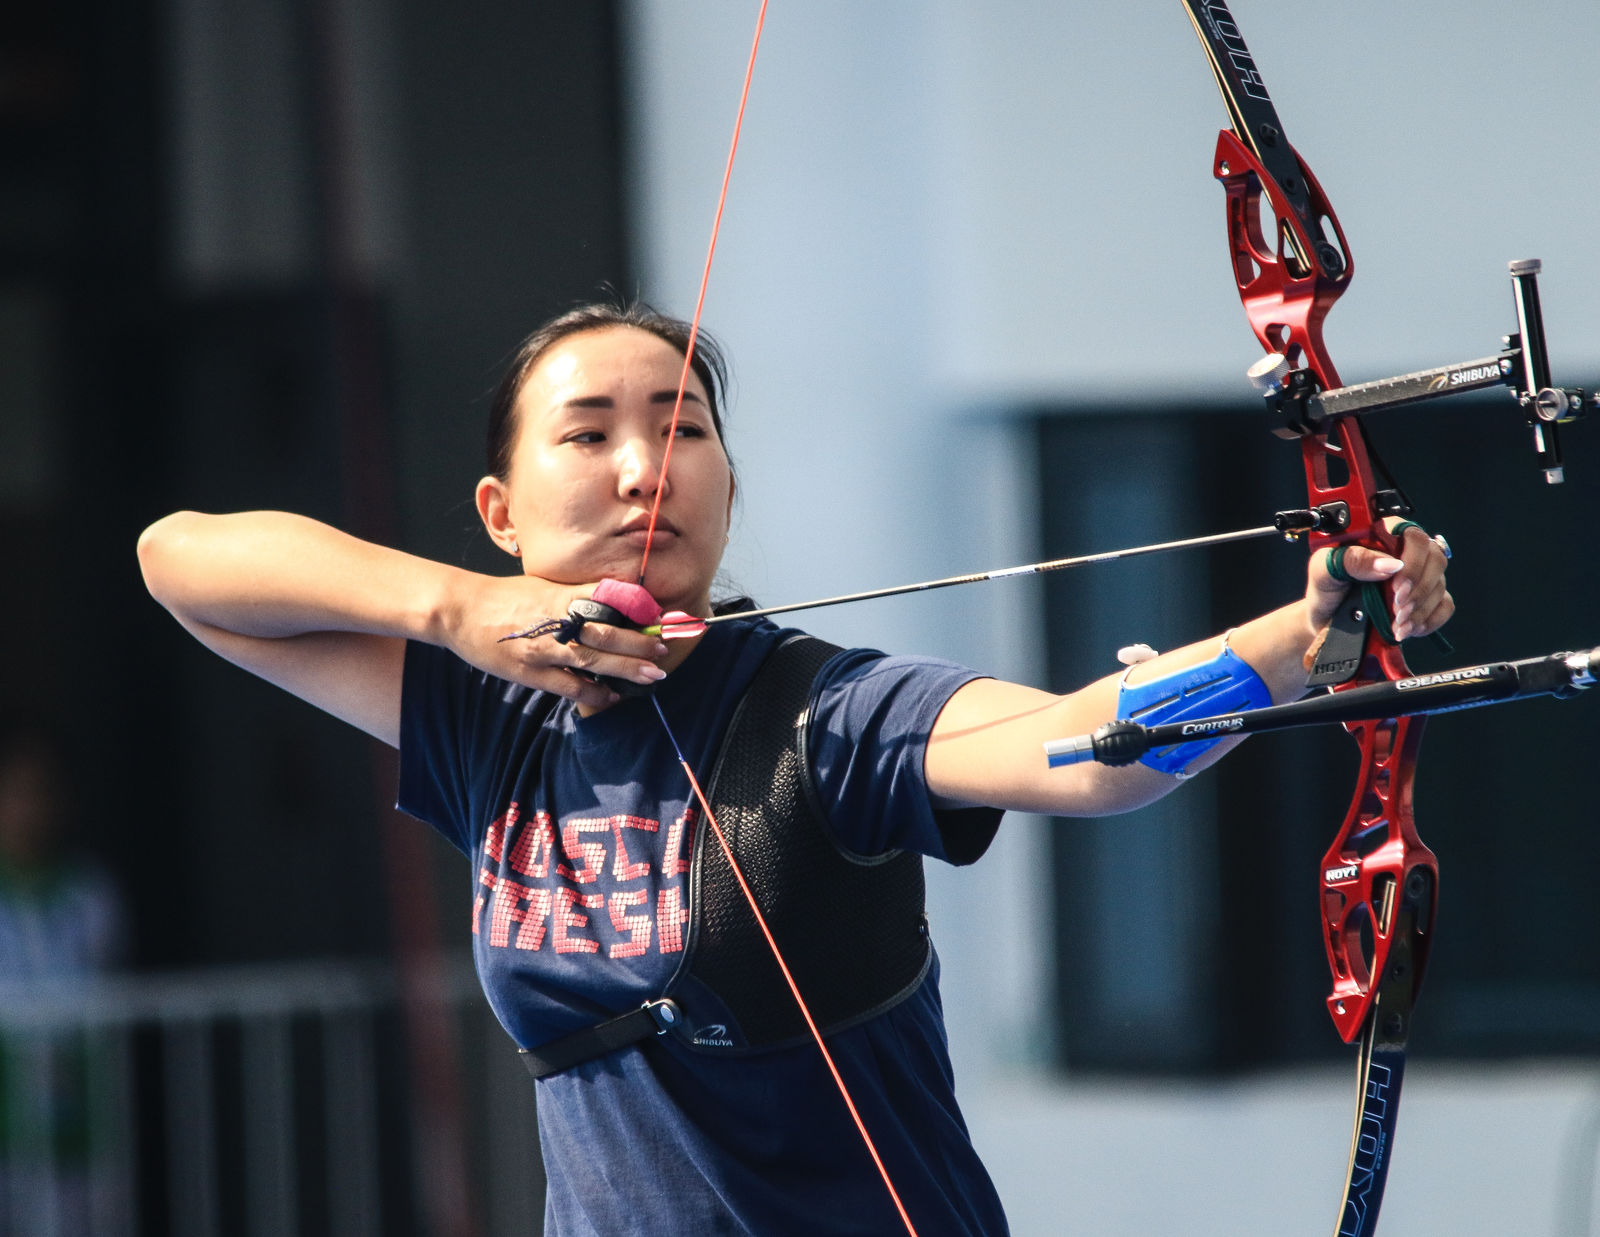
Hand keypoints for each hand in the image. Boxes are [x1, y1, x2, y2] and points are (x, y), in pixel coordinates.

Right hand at [446, 574, 668, 706]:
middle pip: (606, 632)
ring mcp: (543, 649)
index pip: (607, 598)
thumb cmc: (506, 597)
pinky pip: (571, 686)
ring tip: (654, 674)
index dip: (637, 607)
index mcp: (560, 595)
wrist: (462, 611)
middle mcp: (555, 621)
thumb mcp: (544, 585)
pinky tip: (613, 695)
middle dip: (640, 642)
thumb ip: (577, 594)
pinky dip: (596, 692)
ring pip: (594, 660)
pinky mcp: (532, 672)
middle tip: (664, 647)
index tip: (661, 614)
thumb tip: (617, 600)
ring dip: (627, 668)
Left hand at [1306, 521, 1453, 641]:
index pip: (1414, 536)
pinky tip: (1410, 629)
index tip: (1397, 588)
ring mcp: (1417, 577)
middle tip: (1397, 610)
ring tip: (1397, 625)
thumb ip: (1353, 560)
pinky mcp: (1424, 600)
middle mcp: (1404, 553)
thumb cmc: (1325, 588)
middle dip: (1419, 589)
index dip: (1412, 562)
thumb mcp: (1325, 569)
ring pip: (1439, 585)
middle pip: (1435, 559)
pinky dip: (1430, 619)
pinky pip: (1444, 606)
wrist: (1325, 620)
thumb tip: (1390, 564)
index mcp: (1382, 535)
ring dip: (1421, 609)